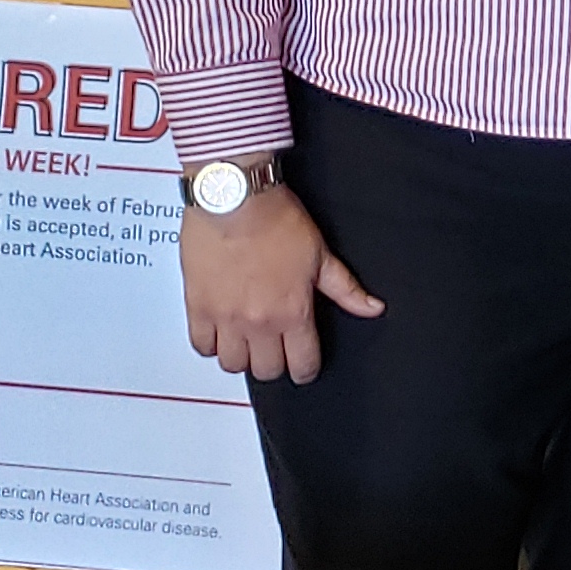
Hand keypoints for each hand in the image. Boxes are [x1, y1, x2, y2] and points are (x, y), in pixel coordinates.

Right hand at [179, 182, 382, 385]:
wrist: (236, 198)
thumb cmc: (276, 220)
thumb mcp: (321, 254)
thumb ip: (346, 289)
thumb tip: (372, 307)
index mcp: (292, 312)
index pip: (302, 365)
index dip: (306, 369)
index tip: (304, 365)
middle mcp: (258, 322)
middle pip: (266, 371)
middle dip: (275, 364)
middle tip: (276, 350)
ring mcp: (226, 317)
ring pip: (232, 364)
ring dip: (242, 357)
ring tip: (248, 342)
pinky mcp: (198, 307)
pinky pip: (201, 346)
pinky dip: (210, 344)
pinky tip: (220, 332)